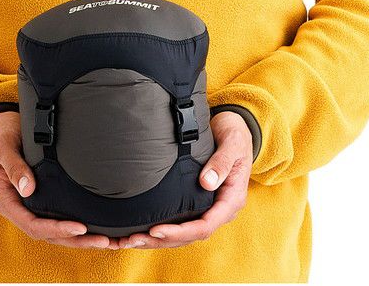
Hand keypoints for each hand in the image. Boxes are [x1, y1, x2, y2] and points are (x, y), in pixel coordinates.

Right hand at [0, 111, 119, 248]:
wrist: (1, 127)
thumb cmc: (3, 135)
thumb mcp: (4, 147)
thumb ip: (14, 167)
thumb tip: (27, 189)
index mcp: (7, 201)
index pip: (33, 224)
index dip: (57, 229)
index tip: (79, 227)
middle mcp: (19, 208)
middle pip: (47, 234)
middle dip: (74, 240)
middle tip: (103, 240)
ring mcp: (29, 206)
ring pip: (54, 231)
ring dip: (78, 239)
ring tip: (105, 240)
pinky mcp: (40, 199)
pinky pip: (56, 218)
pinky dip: (73, 227)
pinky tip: (93, 228)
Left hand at [117, 110, 252, 248]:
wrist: (235, 130)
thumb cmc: (234, 136)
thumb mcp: (232, 144)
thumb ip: (221, 163)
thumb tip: (206, 183)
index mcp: (232, 199)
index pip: (205, 225)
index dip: (180, 231)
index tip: (155, 229)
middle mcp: (222, 209)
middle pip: (192, 235)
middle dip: (163, 239)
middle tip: (134, 239)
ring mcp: (211, 207)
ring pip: (186, 234)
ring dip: (160, 239)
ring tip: (133, 239)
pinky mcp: (201, 202)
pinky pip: (184, 222)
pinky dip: (165, 229)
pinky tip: (144, 229)